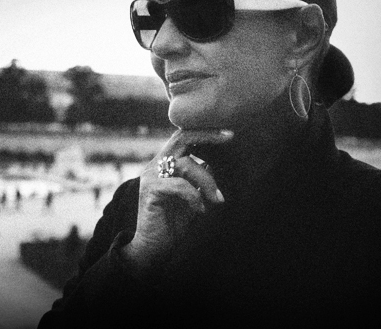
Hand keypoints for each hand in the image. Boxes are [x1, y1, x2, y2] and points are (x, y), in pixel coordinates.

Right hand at [120, 129, 232, 278]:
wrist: (153, 248)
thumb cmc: (172, 223)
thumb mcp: (192, 196)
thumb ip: (199, 180)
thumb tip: (215, 164)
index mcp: (164, 164)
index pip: (182, 137)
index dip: (205, 132)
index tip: (229, 134)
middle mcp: (155, 165)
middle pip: (181, 138)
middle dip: (207, 135)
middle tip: (230, 137)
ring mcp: (151, 176)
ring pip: (186, 164)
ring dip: (208, 182)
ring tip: (217, 200)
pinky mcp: (151, 190)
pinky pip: (180, 185)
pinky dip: (195, 197)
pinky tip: (200, 210)